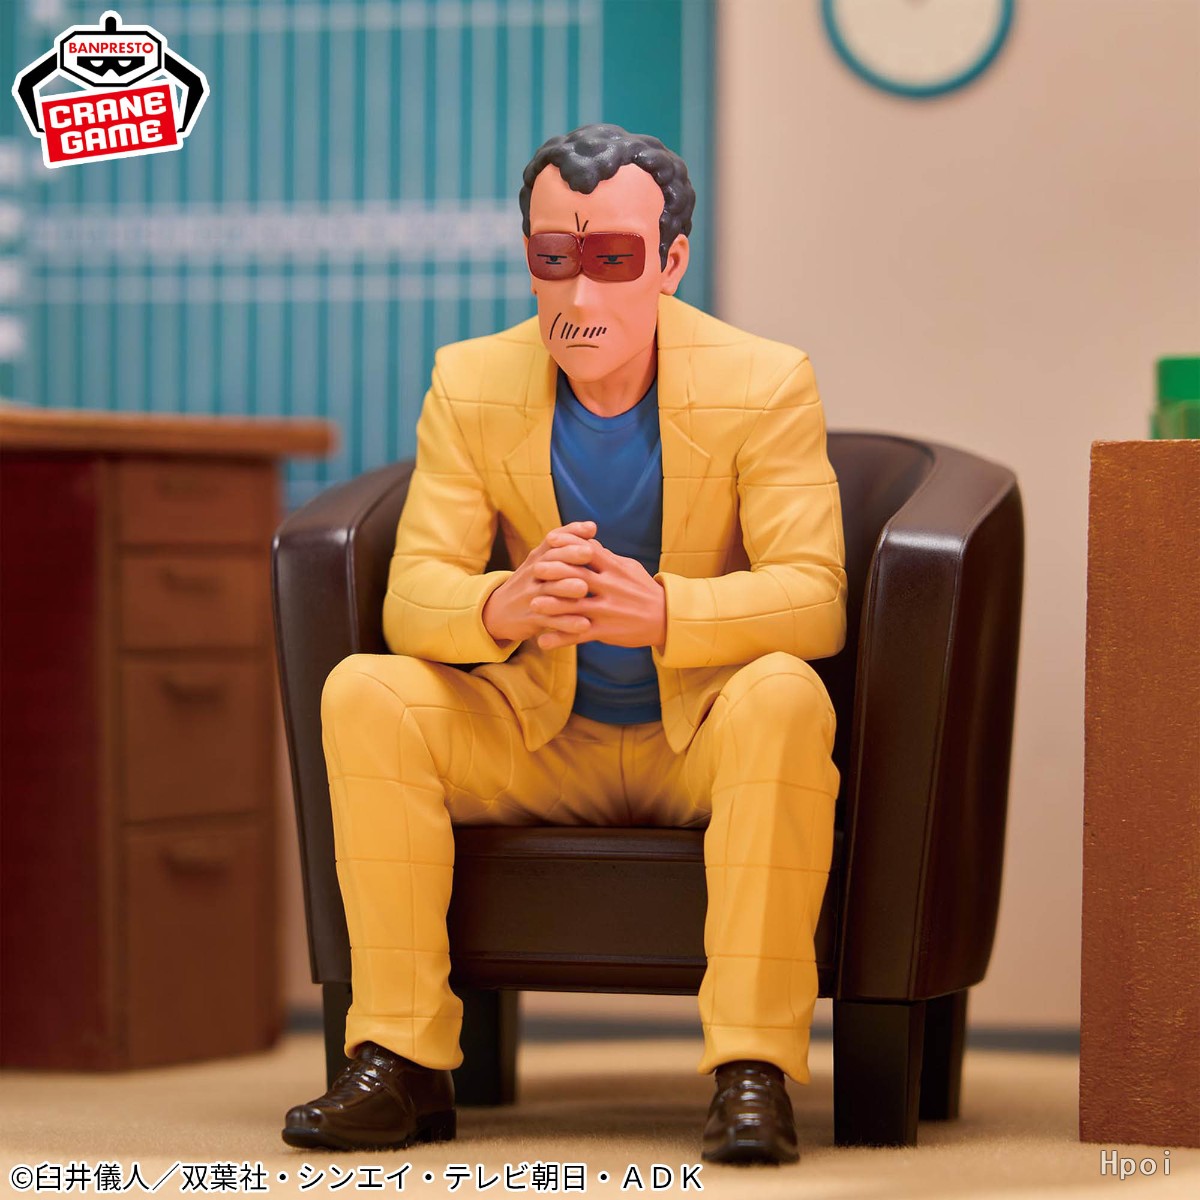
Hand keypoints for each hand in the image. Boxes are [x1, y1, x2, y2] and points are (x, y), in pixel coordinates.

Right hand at [482, 521, 598, 645]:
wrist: (497, 612)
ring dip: (565, 588)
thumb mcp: (541, 562)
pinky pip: (550, 620)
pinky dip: (566, 623)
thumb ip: (564, 545)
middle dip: (569, 556)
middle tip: (589, 553)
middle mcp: (533, 574)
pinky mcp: (531, 619)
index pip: (552, 541)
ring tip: (584, 588)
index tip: (592, 530)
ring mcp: (531, 596)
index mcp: (538, 558)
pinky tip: (584, 624)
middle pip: (550, 562)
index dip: (571, 534)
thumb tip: (593, 526)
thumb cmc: (531, 583)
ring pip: (549, 590)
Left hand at [530, 536, 665, 650]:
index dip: (568, 544)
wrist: (665, 618)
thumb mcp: (629, 567)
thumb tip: (588, 542)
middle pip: (577, 575)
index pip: (588, 550)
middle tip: (534, 571)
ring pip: (575, 606)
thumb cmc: (643, 590)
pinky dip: (560, 638)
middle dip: (554, 572)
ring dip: (552, 606)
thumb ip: (607, 557)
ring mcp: (607, 610)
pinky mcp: (606, 631)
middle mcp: (610, 587)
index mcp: (614, 568)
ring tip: (533, 606)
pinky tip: (543, 641)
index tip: (550, 540)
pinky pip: (579, 635)